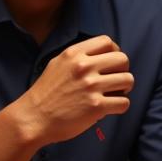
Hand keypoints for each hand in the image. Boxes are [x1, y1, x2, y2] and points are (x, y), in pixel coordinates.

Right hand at [12, 35, 133, 145]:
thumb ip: (79, 57)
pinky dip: (120, 106)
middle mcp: (83, 67)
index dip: (115, 52)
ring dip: (124, 89)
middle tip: (115, 82)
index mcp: (74, 54)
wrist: (33, 119)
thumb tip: (104, 56)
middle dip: (123, 71)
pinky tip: (109, 108)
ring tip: (113, 95)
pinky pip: (124, 102)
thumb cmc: (45, 94)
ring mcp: (91, 86)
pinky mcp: (96, 106)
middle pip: (123, 60)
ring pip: (128, 80)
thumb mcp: (57, 64)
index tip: (111, 64)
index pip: (107, 41)